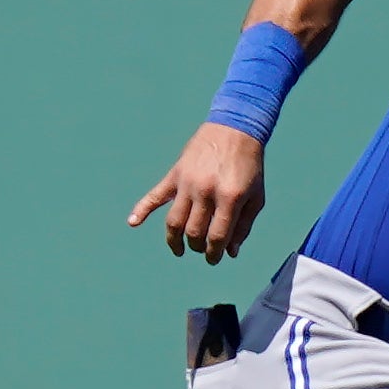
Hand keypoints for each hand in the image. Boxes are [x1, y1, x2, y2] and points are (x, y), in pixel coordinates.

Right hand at [128, 125, 265, 263]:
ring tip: (180, 250)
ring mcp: (188, 182)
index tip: (214, 258)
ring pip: (174, 221)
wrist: (235, 130)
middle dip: (198, 247)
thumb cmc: (249, 166)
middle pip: (193, 232)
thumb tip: (230, 253)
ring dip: (175, 240)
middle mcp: (206, 191)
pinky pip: (154, 195)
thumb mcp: (255, 197)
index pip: (217, 236)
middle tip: (202, 249)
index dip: (214, 253)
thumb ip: (243, 226)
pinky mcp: (176, 174)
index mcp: (229, 197)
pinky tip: (133, 222)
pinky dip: (142, 209)